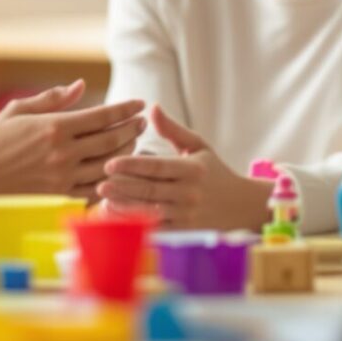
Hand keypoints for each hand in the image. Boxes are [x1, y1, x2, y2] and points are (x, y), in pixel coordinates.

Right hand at [0, 82, 145, 198]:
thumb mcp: (18, 111)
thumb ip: (51, 98)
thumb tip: (80, 85)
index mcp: (54, 127)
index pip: (102, 116)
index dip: (125, 108)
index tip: (140, 103)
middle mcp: (63, 153)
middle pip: (112, 140)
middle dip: (132, 129)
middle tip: (142, 122)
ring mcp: (63, 179)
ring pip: (109, 166)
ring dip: (127, 153)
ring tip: (134, 144)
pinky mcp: (60, 199)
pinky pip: (96, 190)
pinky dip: (111, 180)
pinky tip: (117, 172)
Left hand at [97, 106, 270, 229]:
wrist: (242, 205)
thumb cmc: (214, 172)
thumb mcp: (198, 146)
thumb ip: (173, 129)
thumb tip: (152, 107)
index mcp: (192, 170)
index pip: (157, 167)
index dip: (132, 165)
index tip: (110, 163)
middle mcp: (190, 193)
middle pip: (150, 190)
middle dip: (123, 188)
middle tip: (99, 184)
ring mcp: (188, 215)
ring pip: (151, 212)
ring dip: (126, 208)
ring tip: (103, 201)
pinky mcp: (185, 233)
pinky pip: (157, 230)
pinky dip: (137, 226)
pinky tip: (119, 220)